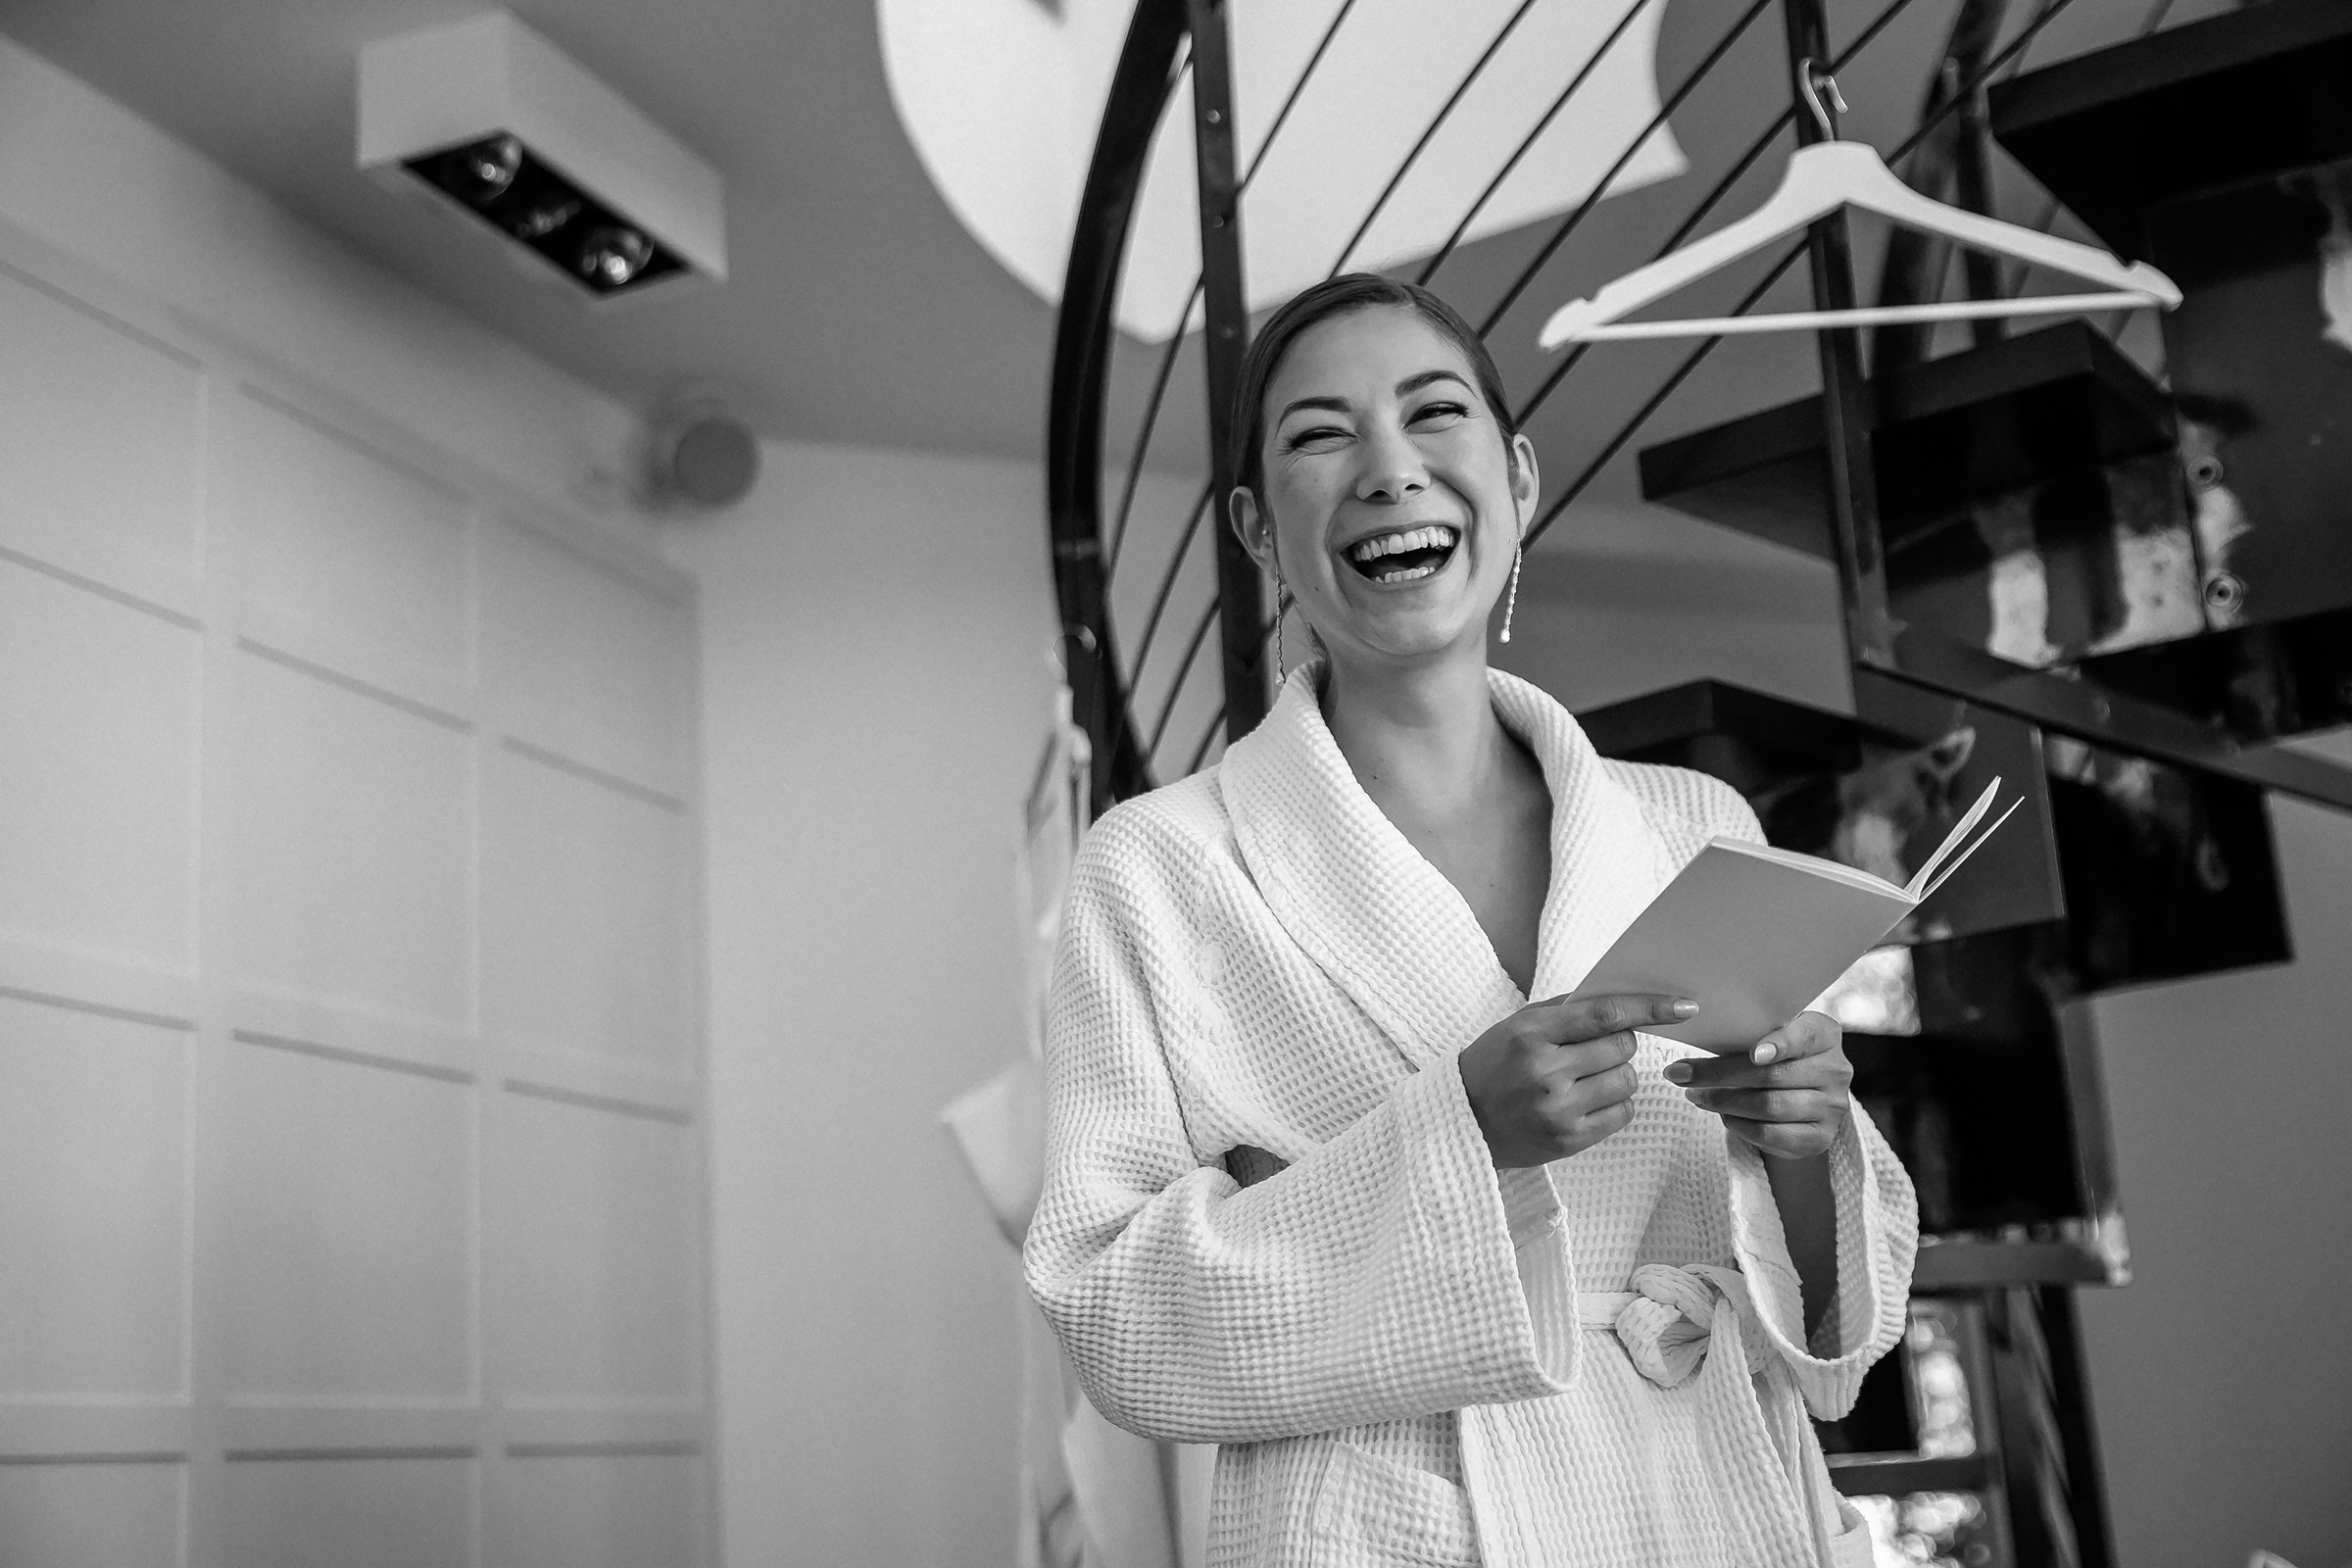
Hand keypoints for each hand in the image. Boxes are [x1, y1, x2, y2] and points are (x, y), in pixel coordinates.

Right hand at [1460, 993, 1697, 1168]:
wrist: (1461, 1121)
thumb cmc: (1495, 1064)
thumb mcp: (1520, 1025)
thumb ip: (1569, 1009)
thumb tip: (1624, 998)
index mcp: (1531, 1034)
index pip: (1605, 1015)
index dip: (1650, 1008)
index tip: (1684, 1006)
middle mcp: (1546, 1072)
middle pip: (1622, 1048)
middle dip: (1620, 1043)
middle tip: (1595, 1048)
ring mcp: (1558, 1110)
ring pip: (1626, 1081)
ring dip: (1616, 1074)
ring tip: (1585, 1078)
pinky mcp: (1569, 1140)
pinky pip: (1622, 1113)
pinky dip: (1615, 1103)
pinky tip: (1587, 1100)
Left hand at [1662, 1010, 1851, 1159]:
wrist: (1803, 1097)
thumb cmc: (1776, 1056)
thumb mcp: (1770, 1034)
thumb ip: (1748, 1032)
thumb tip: (1691, 1033)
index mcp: (1825, 1034)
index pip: (1803, 1037)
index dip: (1780, 1045)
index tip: (1754, 1054)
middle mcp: (1836, 1070)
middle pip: (1772, 1076)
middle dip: (1719, 1075)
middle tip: (1681, 1074)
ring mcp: (1832, 1107)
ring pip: (1769, 1106)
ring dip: (1723, 1102)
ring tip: (1695, 1095)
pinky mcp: (1819, 1138)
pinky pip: (1771, 1133)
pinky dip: (1738, 1125)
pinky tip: (1721, 1114)